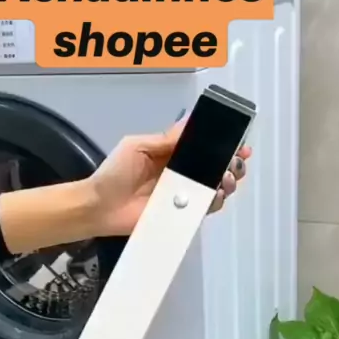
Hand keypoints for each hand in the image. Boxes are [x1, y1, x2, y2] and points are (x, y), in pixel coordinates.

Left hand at [90, 117, 250, 236]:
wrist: (99, 207)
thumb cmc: (114, 173)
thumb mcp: (137, 146)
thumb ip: (165, 139)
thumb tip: (192, 123)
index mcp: (173, 154)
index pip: (205, 147)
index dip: (225, 144)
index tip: (240, 143)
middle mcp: (182, 174)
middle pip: (217, 167)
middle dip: (233, 163)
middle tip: (235, 163)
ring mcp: (183, 196)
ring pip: (216, 188)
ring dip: (227, 182)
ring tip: (225, 179)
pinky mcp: (181, 214)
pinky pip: (204, 209)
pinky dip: (215, 202)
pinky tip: (215, 196)